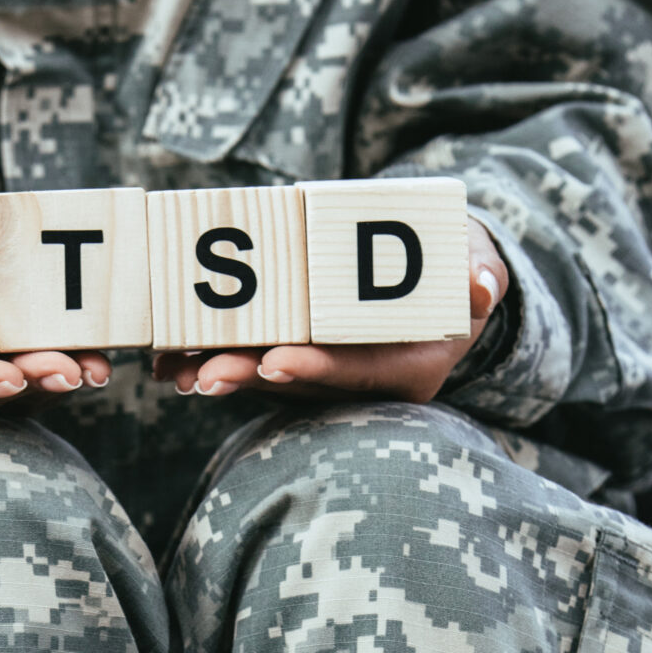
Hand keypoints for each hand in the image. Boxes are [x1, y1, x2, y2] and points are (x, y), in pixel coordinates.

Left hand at [153, 218, 509, 404]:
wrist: (442, 280)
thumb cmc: (461, 269)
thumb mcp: (479, 268)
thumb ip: (481, 276)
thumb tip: (481, 286)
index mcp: (410, 370)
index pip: (357, 371)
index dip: (316, 368)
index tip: (275, 361)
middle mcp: (363, 383)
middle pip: (300, 382)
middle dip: (249, 377)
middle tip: (202, 374)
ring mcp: (328, 374)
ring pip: (268, 377)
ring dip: (219, 372)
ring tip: (171, 370)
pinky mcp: (300, 360)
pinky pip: (254, 362)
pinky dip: (214, 357)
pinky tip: (170, 357)